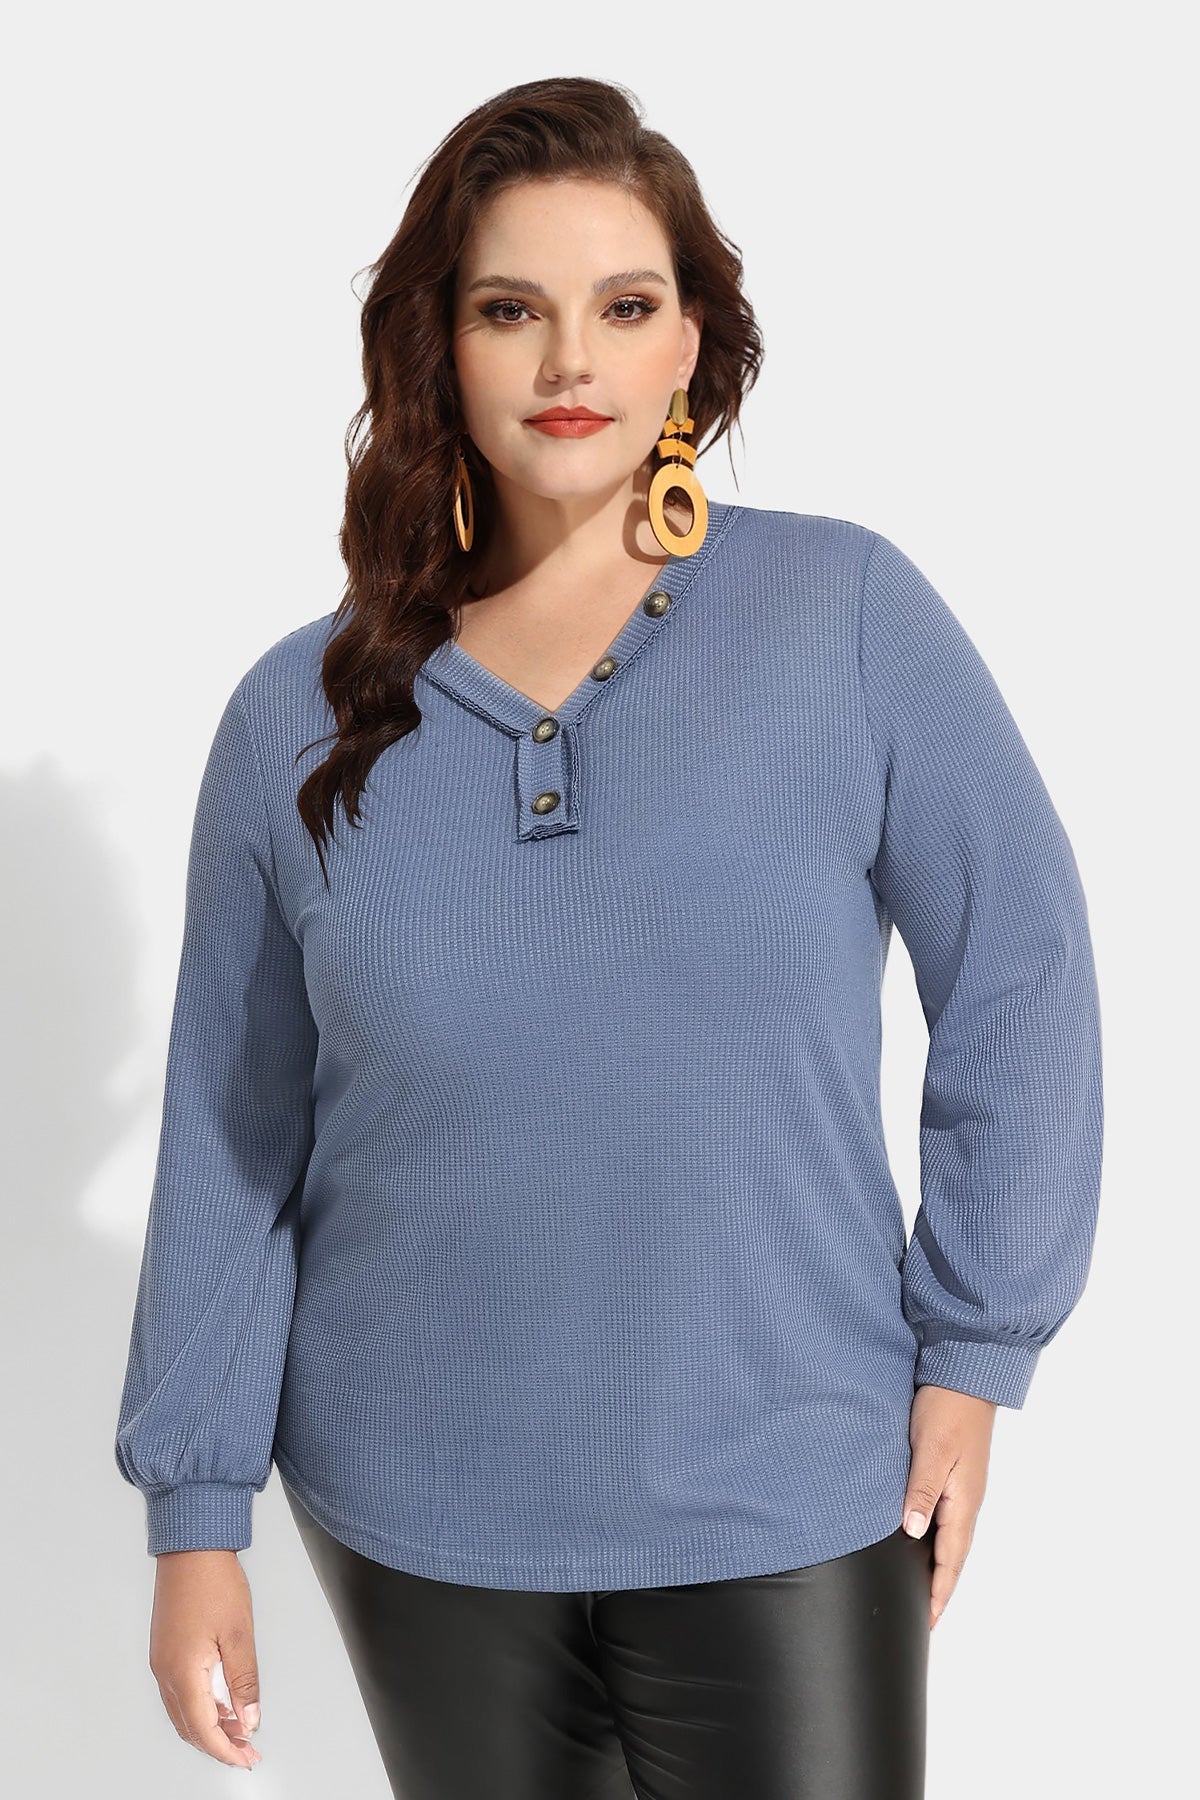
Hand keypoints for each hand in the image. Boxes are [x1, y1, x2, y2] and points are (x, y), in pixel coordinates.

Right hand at [148, 1549, 262, 1770]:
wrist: (190, 1546)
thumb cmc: (213, 1581)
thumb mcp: (239, 1633)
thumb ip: (244, 1681)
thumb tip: (250, 1718)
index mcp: (182, 1671)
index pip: (203, 1729)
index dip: (226, 1749)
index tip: (247, 1758)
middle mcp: (165, 1671)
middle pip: (189, 1727)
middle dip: (219, 1744)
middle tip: (247, 1751)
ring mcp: (162, 1661)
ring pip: (183, 1712)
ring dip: (209, 1727)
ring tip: (239, 1730)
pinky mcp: (165, 1650)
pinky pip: (179, 1693)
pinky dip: (200, 1707)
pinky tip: (221, 1703)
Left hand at [901, 1383, 997, 1631]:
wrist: (966, 1374)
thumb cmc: (947, 1409)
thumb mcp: (931, 1450)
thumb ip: (921, 1491)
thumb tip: (911, 1533)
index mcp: (963, 1501)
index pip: (950, 1560)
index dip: (938, 1592)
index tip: (926, 1622)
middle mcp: (966, 1500)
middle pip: (953, 1556)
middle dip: (939, 1588)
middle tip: (921, 1617)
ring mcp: (962, 1488)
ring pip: (949, 1538)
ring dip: (937, 1565)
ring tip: (920, 1588)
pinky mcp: (954, 1473)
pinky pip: (945, 1517)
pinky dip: (934, 1539)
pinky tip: (919, 1539)